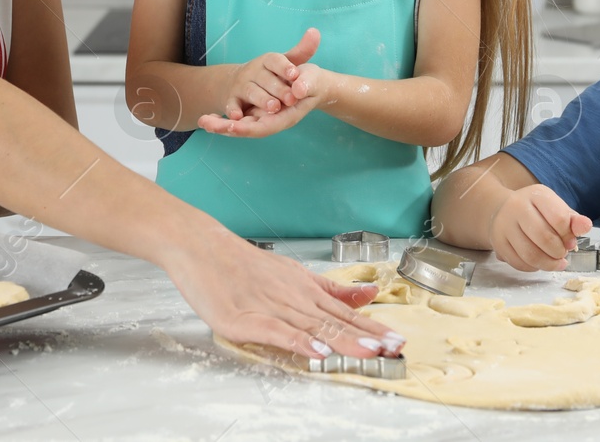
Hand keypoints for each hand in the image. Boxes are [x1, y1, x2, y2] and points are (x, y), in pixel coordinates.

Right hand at [161, 229, 405, 359]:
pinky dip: (299, 342)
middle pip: (335, 321)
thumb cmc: (243, 264)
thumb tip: (368, 294)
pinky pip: (278, 332)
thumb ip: (331, 289)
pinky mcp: (246, 319)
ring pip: (313, 327)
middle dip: (366, 337)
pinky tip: (317, 352)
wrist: (202, 247)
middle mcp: (295, 298)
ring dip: (343, 341)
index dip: (372, 327)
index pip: (346, 313)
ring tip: (367, 352)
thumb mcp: (294, 273)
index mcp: (307, 290)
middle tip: (393, 348)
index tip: (397, 340)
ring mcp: (271, 307)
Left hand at [198, 90, 319, 136]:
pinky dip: (224, 119)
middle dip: (227, 127)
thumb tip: (298, 90)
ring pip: (240, 125)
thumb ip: (306, 83)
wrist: (312, 85)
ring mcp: (263, 117)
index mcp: (286, 117)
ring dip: (221, 125)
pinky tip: (208, 116)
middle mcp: (273, 119)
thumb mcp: (312, 80)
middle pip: (248, 128)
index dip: (248, 127)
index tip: (232, 126)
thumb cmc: (312, 83)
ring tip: (203, 121)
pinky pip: (239, 118)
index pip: (265, 126)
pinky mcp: (257, 111)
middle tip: (207, 123)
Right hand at [217, 28, 320, 121]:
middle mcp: (253, 71)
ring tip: (274, 107)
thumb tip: (315, 31)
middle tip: (292, 98)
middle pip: (265, 78)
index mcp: (267, 61)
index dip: (284, 67)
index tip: (295, 73)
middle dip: (278, 88)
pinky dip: (233, 109)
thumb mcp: (285, 62)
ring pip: (251, 91)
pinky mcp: (231, 99)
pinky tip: (239, 116)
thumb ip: (301, 51)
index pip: (275, 60)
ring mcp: (241, 85)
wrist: (236, 83)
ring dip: (261, 99)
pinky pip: (231, 104)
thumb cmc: (269, 73)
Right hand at [487, 184, 592, 271]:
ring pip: (530, 254)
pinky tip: (540, 263)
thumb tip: (586, 226)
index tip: (571, 240)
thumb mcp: (556, 208)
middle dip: (559, 251)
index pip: (559, 218)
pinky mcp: (498, 243)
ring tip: (556, 262)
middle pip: (544, 238)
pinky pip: (519, 263)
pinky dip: (534, 268)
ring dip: (549, 264)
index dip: (568, 235)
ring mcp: (504, 226)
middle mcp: (517, 207)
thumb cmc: (536, 211)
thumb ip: (572, 219)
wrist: (503, 209)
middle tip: (562, 253)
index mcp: (536, 195)